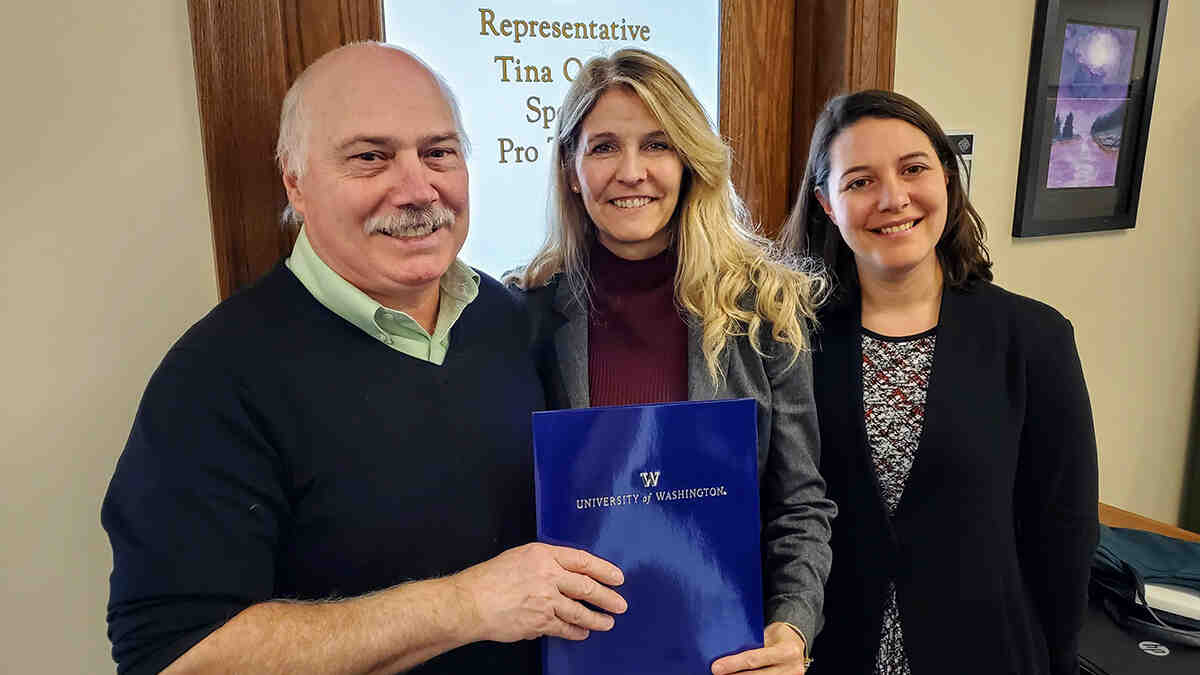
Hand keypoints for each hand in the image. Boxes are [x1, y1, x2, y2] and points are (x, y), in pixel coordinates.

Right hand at [447, 542, 626, 642]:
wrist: (471, 602)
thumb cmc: (489, 579)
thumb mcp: (520, 557)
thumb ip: (545, 562)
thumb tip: (567, 573)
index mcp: (543, 555)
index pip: (582, 561)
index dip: (603, 569)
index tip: (616, 576)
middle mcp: (547, 576)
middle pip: (586, 586)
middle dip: (607, 597)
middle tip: (620, 604)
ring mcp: (545, 600)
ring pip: (579, 611)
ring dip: (596, 619)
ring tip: (607, 622)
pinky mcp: (539, 622)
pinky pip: (564, 628)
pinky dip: (576, 632)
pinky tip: (582, 633)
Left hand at [711, 622, 807, 674]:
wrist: (796, 644)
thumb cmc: (778, 636)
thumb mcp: (768, 635)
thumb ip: (753, 644)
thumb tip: (726, 652)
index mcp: (787, 651)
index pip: (755, 659)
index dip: (734, 664)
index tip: (716, 667)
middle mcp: (792, 668)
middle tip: (716, 673)